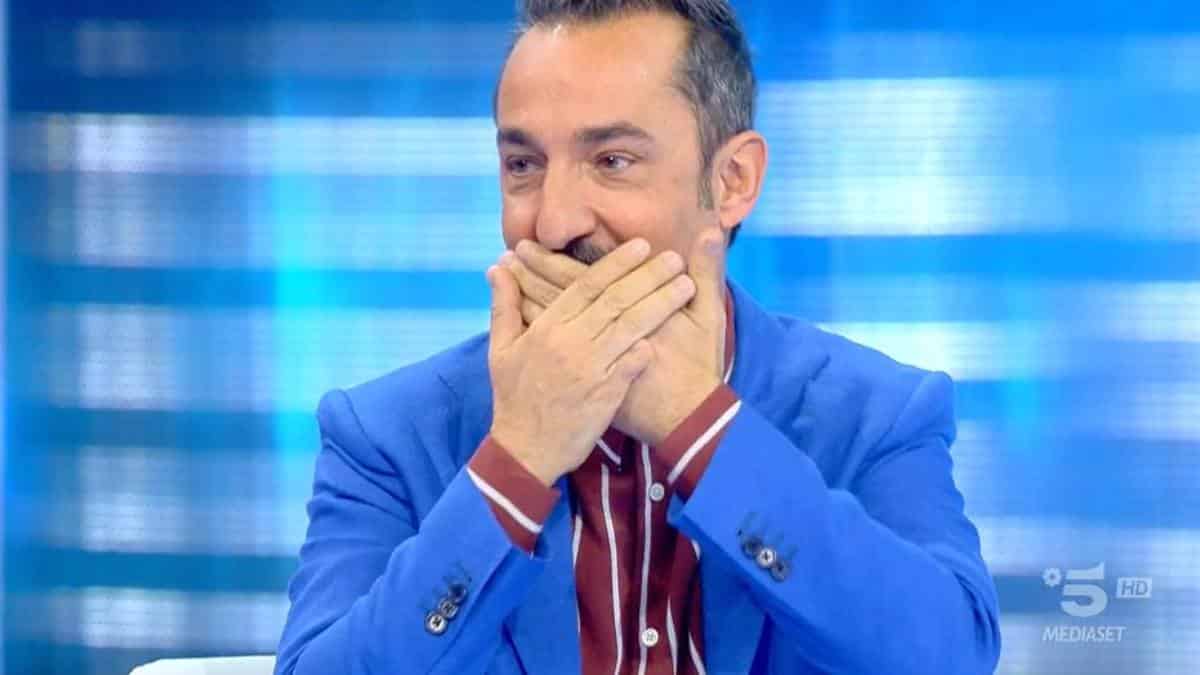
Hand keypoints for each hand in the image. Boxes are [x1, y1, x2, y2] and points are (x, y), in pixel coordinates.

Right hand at [486, 238, 695, 484]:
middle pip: (615, 301)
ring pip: (631, 328)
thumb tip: (497, 268)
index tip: (642, 245)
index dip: (616, 264)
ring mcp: (589, 370)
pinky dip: (650, 346)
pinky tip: (673, 331)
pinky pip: (632, 365)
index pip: (586, 286)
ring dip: (661, 304)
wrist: (524, 450)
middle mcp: (570, 344)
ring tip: (686, 285)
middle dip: (648, 275)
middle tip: (674, 257)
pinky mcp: (605, 395)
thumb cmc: (513, 397)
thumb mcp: (501, 349)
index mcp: (546, 328)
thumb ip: (504, 305)